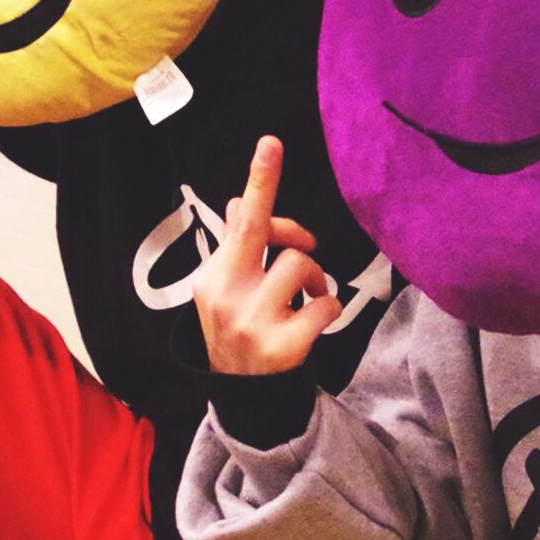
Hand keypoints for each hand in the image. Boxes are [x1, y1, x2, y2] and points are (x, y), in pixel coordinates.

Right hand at [193, 137, 342, 374]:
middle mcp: (226, 295)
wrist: (244, 397)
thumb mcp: (225, 289)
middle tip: (306, 241)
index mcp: (212, 275)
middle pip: (265, 235)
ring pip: (299, 265)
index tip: (272, 142)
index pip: (238, 221)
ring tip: (306, 296)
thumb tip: (241, 203)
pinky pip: (324, 305)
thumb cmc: (241, 329)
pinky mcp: (281, 347)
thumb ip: (236, 247)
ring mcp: (252, 323)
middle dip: (291, 224)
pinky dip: (327, 308)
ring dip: (313, 278)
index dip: (260, 181)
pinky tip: (314, 320)